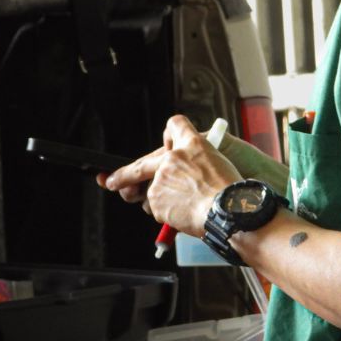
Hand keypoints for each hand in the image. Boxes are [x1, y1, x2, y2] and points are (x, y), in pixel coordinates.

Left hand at [98, 114, 241, 236]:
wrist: (229, 210)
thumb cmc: (230, 191)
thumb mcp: (220, 163)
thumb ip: (197, 162)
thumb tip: (185, 175)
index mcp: (193, 143)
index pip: (175, 126)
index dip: (170, 135)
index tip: (167, 143)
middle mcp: (173, 156)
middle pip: (141, 163)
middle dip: (122, 175)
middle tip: (110, 181)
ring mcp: (161, 177)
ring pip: (149, 192)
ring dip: (156, 201)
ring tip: (181, 207)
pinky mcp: (156, 198)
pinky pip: (155, 208)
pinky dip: (165, 213)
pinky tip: (184, 214)